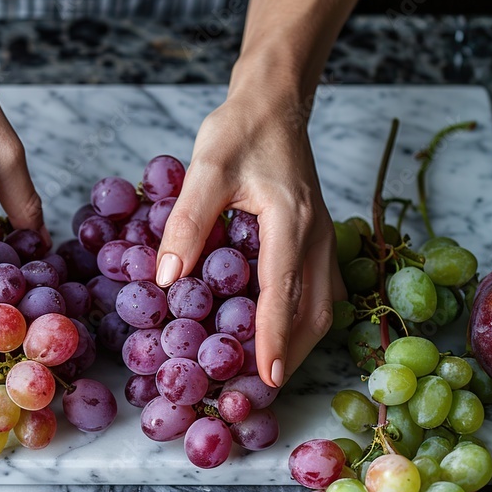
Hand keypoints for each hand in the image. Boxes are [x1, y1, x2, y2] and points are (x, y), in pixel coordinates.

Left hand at [155, 92, 345, 387]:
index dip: (275, 340)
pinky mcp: (316, 235)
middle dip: (291, 354)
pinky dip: (304, 318)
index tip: (267, 379)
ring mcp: (321, 236)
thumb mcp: (205, 169)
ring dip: (301, 341)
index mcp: (290, 222)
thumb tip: (168, 278)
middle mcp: (315, 235)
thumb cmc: (239, 131)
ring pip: (323, 304)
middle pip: (314, 311)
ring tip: (271, 372)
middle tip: (262, 389)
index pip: (284, 293)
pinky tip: (281, 330)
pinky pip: (320, 288)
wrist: (272, 102)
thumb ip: (188, 223)